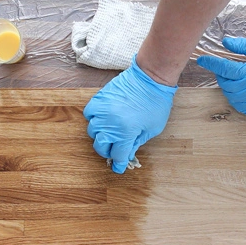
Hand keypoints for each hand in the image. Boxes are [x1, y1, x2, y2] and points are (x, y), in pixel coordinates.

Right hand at [84, 57, 177, 173]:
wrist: (150, 77)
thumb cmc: (156, 103)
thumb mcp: (152, 128)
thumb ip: (137, 142)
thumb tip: (127, 153)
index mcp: (126, 133)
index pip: (117, 155)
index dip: (119, 163)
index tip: (118, 167)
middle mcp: (111, 124)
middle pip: (100, 146)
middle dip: (107, 151)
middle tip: (114, 150)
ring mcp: (103, 110)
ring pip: (92, 131)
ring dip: (101, 135)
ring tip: (110, 133)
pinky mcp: (99, 99)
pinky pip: (89, 114)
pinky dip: (94, 119)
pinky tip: (103, 119)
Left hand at [197, 37, 245, 118]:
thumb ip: (244, 45)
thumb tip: (225, 43)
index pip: (224, 69)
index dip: (211, 63)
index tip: (202, 59)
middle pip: (224, 82)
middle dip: (223, 73)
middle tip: (230, 66)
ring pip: (229, 94)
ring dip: (229, 84)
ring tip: (240, 76)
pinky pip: (237, 103)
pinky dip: (236, 95)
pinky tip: (245, 87)